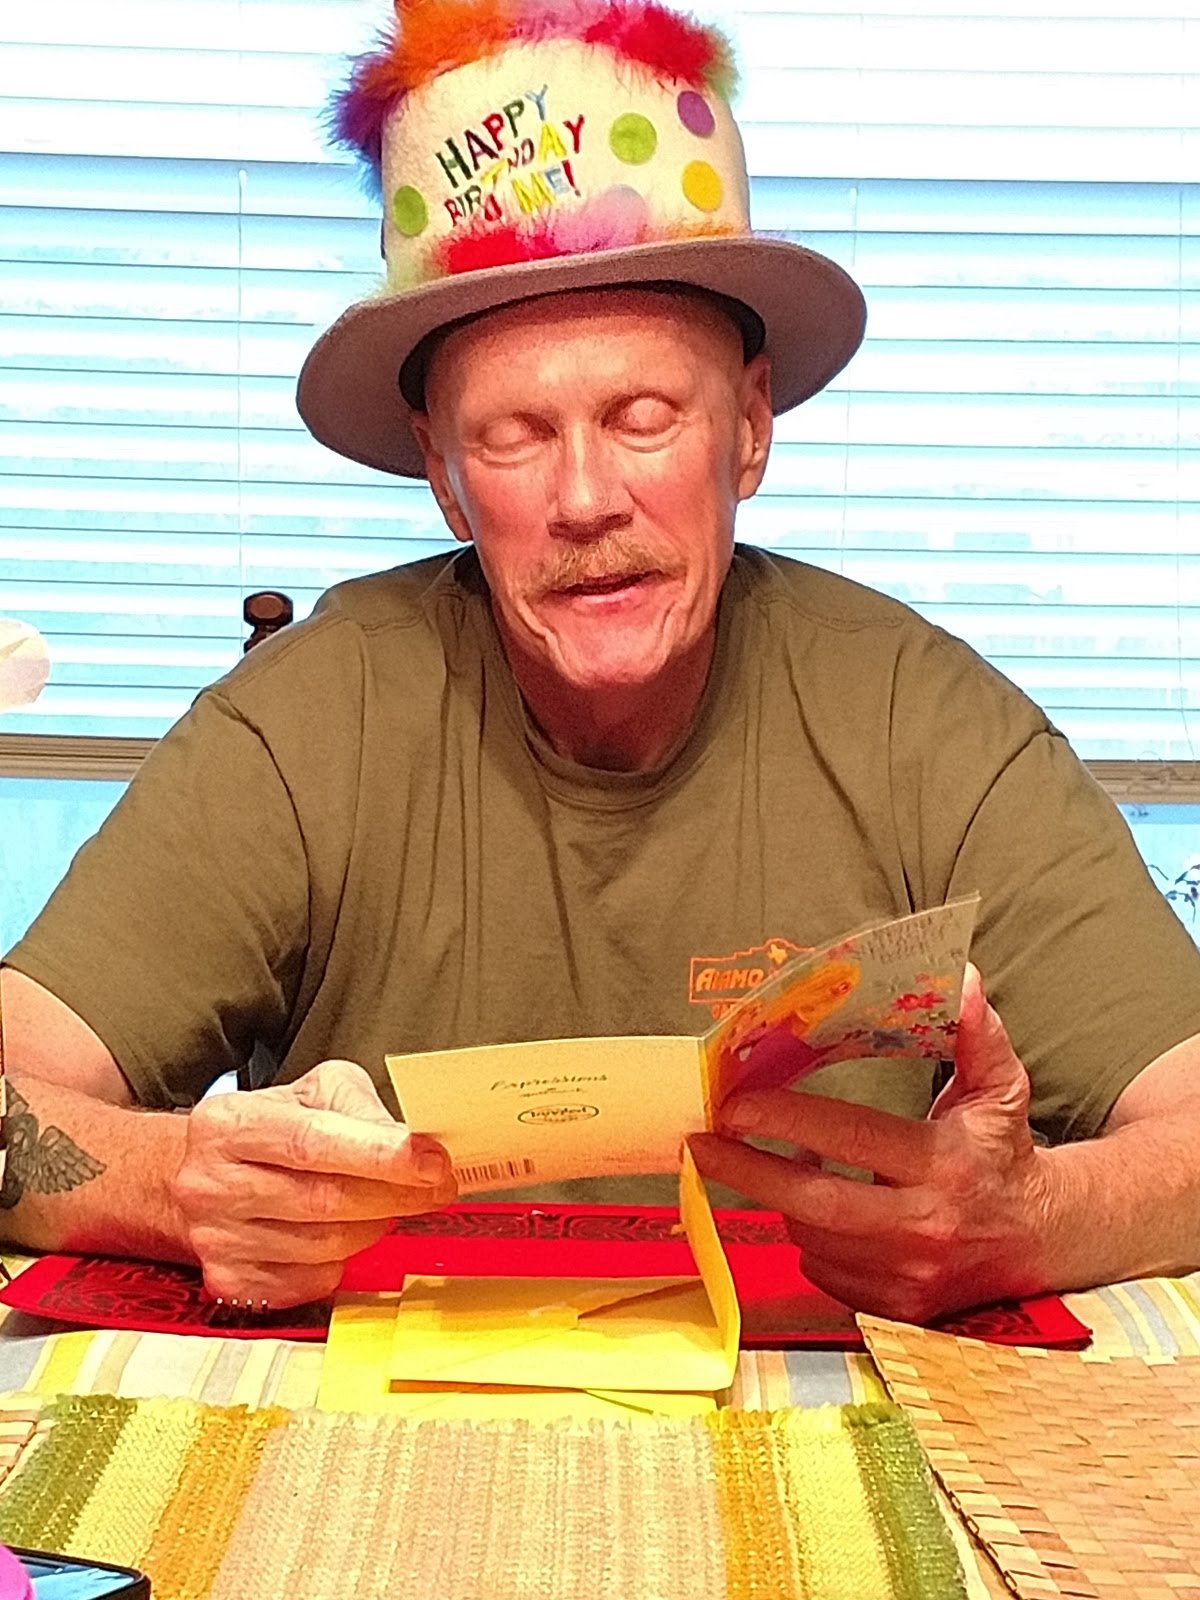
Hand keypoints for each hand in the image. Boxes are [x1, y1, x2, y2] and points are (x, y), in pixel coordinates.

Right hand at [172, 1058, 456, 1308]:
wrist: (207, 1179)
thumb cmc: (271, 1131)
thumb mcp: (312, 1093)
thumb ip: (360, 1109)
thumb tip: (415, 1142)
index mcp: (226, 1124)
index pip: (311, 1142)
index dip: (379, 1155)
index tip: (433, 1162)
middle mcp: (210, 1184)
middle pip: (324, 1200)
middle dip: (397, 1193)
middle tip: (439, 1185)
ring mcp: (217, 1240)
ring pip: (326, 1245)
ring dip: (377, 1225)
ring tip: (392, 1203)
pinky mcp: (232, 1283)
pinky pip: (315, 1280)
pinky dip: (346, 1259)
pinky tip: (350, 1231)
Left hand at [689, 966, 1053, 1320]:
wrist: (1042, 1241)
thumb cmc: (1004, 1152)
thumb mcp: (1000, 1087)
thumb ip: (976, 1033)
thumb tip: (960, 976)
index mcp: (945, 1166)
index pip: (852, 1139)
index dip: (787, 1119)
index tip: (736, 1104)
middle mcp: (924, 1228)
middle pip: (813, 1204)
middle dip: (746, 1170)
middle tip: (701, 1142)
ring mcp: (907, 1276)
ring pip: (811, 1236)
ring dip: (780, 1197)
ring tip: (774, 1158)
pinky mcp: (895, 1307)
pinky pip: (823, 1269)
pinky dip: (808, 1235)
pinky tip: (817, 1205)